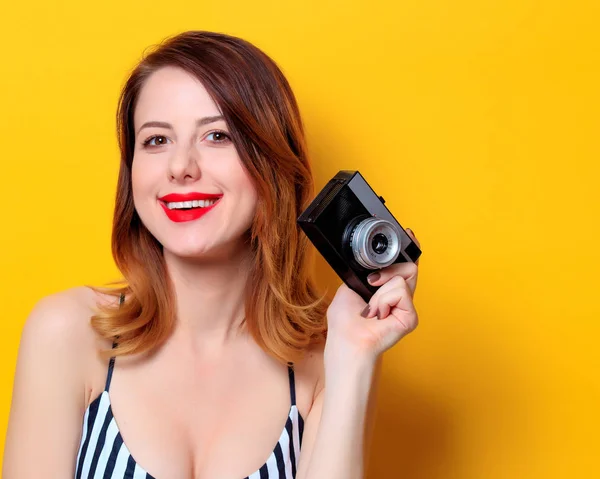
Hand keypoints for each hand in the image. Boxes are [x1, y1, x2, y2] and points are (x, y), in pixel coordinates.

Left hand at [325, 229, 420, 361]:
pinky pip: (401, 290)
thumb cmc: (345, 322)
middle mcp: (399, 297)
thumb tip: (372, 263)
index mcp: (386, 289)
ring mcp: (406, 306)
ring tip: (372, 307)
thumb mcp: (349, 287)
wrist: (348, 340)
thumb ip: (364, 272)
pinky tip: (379, 315)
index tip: (408, 234)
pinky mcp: (410, 316)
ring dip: (381, 290)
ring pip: (405, 275)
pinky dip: (384, 300)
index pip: (404, 264)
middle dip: (388, 268)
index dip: (408, 248)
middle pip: (409, 266)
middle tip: (371, 283)